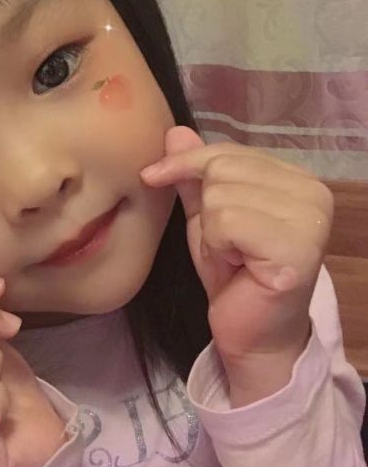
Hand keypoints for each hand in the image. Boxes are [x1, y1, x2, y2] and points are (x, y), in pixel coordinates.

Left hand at [140, 126, 333, 368]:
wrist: (252, 335)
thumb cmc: (233, 275)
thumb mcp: (205, 216)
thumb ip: (194, 174)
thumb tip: (174, 130)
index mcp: (297, 177)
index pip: (228, 151)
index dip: (186, 165)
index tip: (153, 176)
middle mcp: (313, 191)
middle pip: (221, 169)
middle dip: (207, 210)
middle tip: (225, 246)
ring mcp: (311, 219)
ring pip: (220, 196)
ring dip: (212, 234)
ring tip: (234, 257)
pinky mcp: (297, 248)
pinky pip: (227, 223)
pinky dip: (218, 247)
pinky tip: (239, 267)